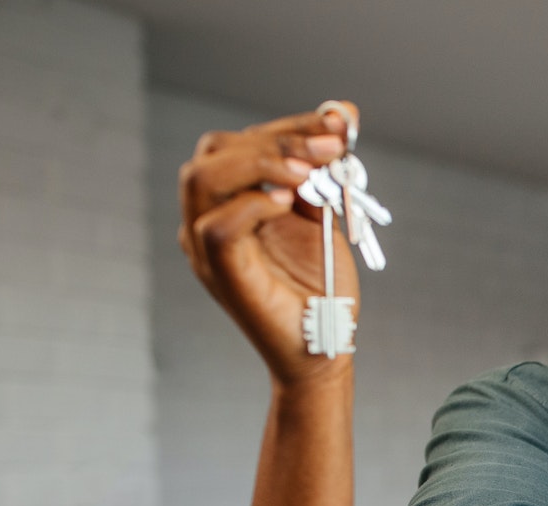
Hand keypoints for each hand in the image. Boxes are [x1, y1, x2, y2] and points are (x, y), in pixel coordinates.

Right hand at [177, 104, 358, 385]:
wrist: (324, 349)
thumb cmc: (322, 288)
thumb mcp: (327, 218)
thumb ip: (325, 171)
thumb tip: (343, 114)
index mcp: (230, 201)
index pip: (240, 143)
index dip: (288, 127)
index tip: (338, 124)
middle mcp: (206, 218)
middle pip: (216, 151)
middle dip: (278, 139)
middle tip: (332, 146)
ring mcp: (204, 246)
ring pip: (203, 177)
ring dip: (262, 162)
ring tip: (310, 171)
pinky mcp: (218, 273)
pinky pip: (217, 226)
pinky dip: (254, 205)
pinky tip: (292, 203)